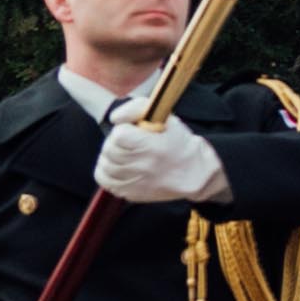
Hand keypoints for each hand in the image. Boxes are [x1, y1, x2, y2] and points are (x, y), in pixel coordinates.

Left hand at [95, 113, 229, 205]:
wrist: (194, 174)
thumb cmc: (180, 144)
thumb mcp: (167, 118)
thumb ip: (138, 107)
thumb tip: (115, 118)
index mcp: (152, 146)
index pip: (119, 135)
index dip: (123, 130)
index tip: (132, 131)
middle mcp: (143, 166)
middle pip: (109, 149)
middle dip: (115, 142)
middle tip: (127, 142)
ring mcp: (135, 182)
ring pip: (105, 165)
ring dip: (110, 156)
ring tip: (123, 153)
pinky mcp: (131, 193)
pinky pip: (105, 181)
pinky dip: (106, 172)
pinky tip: (117, 166)